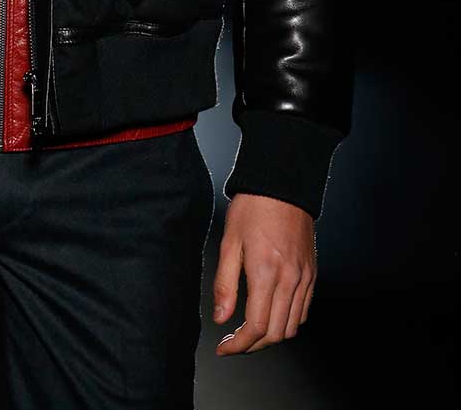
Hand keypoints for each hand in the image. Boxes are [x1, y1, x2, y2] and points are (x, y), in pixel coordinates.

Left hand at [212, 192, 315, 354]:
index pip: (256, 327)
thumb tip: (221, 318)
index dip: (238, 345)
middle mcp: (290, 279)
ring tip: (249, 331)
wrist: (282, 185)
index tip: (224, 347)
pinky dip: (287, 322)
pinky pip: (303, 311)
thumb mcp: (229, 242)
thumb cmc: (253, 208)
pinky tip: (270, 314)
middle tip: (233, 342)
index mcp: (266, 272)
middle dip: (252, 346)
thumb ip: (225, 283)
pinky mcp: (312, 274)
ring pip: (291, 327)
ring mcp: (305, 278)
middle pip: (275, 334)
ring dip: (270, 336)